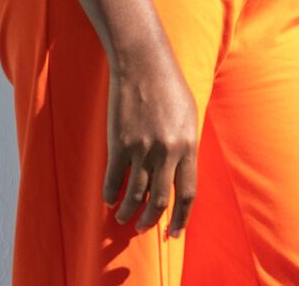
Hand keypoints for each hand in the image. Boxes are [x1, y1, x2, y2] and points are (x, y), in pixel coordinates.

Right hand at [104, 39, 198, 236]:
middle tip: (143, 227)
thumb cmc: (170, 88)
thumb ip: (186, 146)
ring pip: (134, 194)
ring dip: (127, 211)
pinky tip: (109, 199)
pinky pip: (113, 180)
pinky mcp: (119, 144)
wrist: (144, 65)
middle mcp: (167, 151)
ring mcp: (142, 149)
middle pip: (160, 200)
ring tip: (123, 218)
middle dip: (151, 220)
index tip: (174, 232)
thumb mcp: (189, 117)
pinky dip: (110, 194)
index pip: (187, 192)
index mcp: (188, 145)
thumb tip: (179, 174)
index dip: (181, 216)